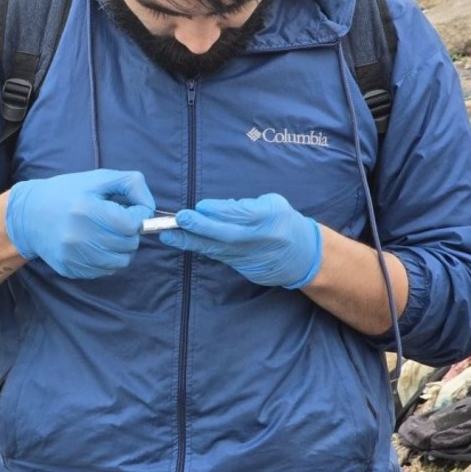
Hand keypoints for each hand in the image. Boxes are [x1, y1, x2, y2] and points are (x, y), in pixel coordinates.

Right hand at [5, 170, 154, 278]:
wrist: (28, 215)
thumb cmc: (67, 193)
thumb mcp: (98, 178)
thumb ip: (131, 184)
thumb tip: (149, 210)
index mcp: (87, 209)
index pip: (133, 224)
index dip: (136, 217)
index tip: (127, 211)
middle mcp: (79, 235)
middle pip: (129, 244)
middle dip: (129, 233)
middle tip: (114, 222)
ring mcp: (73, 255)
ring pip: (120, 262)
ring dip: (120, 249)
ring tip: (106, 235)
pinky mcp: (70, 269)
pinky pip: (103, 271)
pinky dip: (105, 260)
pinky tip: (93, 245)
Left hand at [158, 194, 321, 288]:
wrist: (303, 256)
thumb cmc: (283, 221)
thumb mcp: (272, 204)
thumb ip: (245, 205)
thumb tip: (213, 208)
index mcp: (269, 217)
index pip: (241, 214)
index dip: (218, 211)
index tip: (200, 206)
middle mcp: (259, 238)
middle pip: (227, 233)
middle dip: (202, 227)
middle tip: (180, 219)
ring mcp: (249, 255)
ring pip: (217, 248)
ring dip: (190, 241)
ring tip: (167, 234)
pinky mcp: (242, 267)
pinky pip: (217, 255)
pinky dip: (198, 248)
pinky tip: (179, 242)